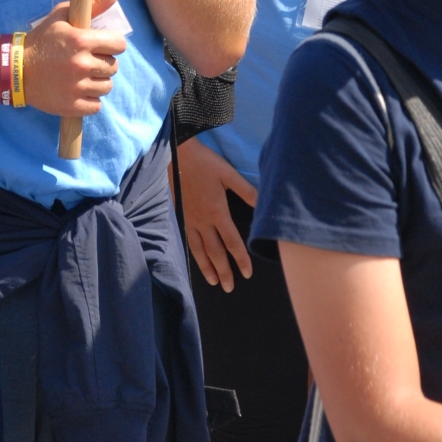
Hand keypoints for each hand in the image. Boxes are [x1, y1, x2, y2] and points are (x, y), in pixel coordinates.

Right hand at [21, 0, 127, 117]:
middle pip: (113, 66)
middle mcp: (81, 65)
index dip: (112, 43)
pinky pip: (97, 105)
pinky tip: (78, 90)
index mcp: (81, 41)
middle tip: (87, 59)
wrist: (15, 69)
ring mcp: (77, 88)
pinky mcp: (72, 106)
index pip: (119, 44)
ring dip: (98, 81)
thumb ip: (94, 3)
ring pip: (107, 87)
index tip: (102, 45)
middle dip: (103, 61)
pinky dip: (90, 99)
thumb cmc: (42, 39)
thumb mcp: (63, 16)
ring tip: (82, 75)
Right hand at [175, 138, 256, 291]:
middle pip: (215, 252)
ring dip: (208, 268)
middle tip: (229, 288)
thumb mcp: (228, 173)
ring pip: (200, 250)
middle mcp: (203, 221)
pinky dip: (195, 255)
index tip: (247, 273)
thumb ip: (246, 190)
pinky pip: (190, 241)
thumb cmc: (205, 163)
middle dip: (223, 271)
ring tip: (214, 282)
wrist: (178, 154)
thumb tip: (263, 204)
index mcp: (217, 211)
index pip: (232, 241)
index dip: (240, 259)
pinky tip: (199, 260)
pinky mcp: (183, 216)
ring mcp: (191, 220)